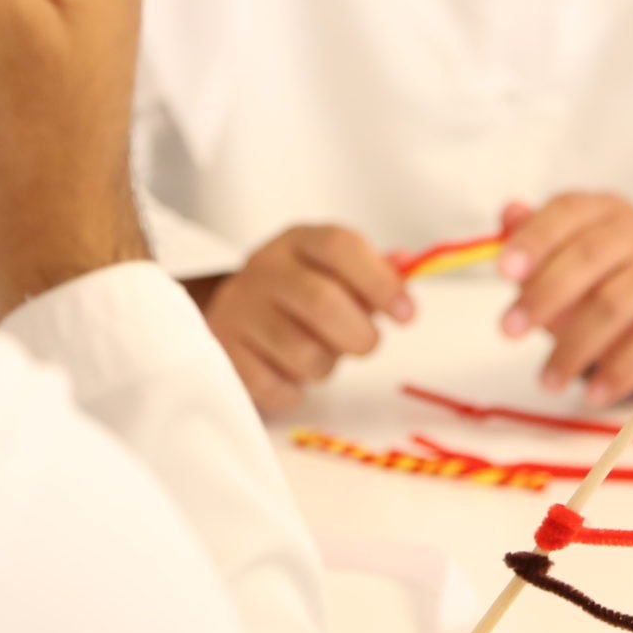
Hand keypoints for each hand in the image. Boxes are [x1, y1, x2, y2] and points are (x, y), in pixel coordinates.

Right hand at [200, 225, 413, 415]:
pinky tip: (288, 373)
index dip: (381, 282)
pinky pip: (276, 386)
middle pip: (323, 302)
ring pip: (302, 353)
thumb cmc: (300, 293)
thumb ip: (374, 272)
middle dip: (360, 335)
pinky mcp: (223, 351)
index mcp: (298, 241)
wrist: (231, 312)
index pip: (341, 246)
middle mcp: (263, 268)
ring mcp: (238, 308)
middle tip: (367, 344)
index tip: (407, 315)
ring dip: (326, 366)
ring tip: (319, 356)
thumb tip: (409, 266)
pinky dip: (294, 390)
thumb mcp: (334, 272)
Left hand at [498, 192, 632, 406]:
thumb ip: (533, 239)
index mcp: (602, 209)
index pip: (567, 212)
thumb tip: (510, 214)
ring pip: (617, 303)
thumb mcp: (559, 258)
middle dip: (544, 295)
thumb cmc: (599, 279)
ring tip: (548, 380)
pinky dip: (620, 371)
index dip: (534, 240)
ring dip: (576, 346)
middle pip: (590, 255)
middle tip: (509, 330)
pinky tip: (593, 393)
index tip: (503, 273)